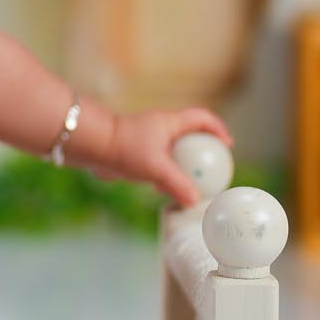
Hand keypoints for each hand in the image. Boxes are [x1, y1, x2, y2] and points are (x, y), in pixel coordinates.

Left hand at [102, 107, 233, 209]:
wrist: (92, 147)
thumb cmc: (125, 149)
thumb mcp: (156, 169)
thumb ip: (178, 184)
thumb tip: (195, 201)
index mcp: (170, 122)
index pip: (201, 118)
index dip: (217, 129)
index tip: (227, 146)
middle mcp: (160, 128)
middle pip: (189, 135)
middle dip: (202, 150)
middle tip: (211, 168)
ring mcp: (148, 140)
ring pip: (173, 151)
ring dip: (183, 164)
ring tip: (192, 183)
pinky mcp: (137, 153)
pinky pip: (158, 162)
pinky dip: (166, 174)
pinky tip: (165, 190)